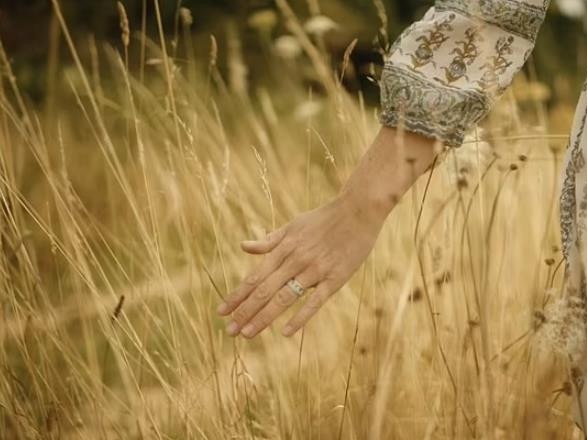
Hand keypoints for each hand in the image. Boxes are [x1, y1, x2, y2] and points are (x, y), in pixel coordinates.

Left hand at [216, 195, 385, 337]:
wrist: (358, 211)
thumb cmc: (324, 219)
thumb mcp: (293, 225)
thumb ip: (269, 241)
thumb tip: (243, 247)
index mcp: (284, 248)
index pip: (254, 277)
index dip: (237, 296)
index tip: (221, 312)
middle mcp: (295, 260)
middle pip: (264, 290)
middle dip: (244, 312)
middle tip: (229, 331)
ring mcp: (315, 270)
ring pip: (284, 298)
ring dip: (263, 317)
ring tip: (247, 334)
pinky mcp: (335, 279)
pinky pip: (314, 302)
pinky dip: (299, 317)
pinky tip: (285, 333)